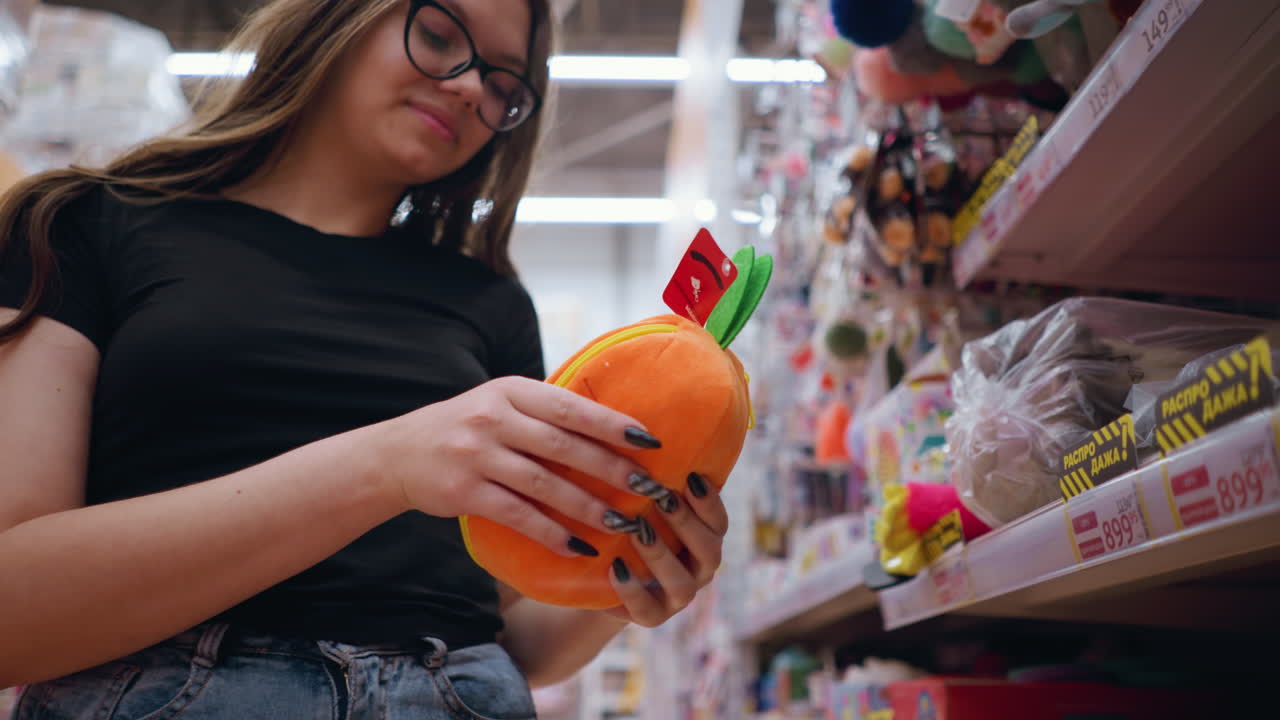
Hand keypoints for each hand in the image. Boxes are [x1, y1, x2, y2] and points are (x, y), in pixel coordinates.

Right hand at [376, 376, 661, 556]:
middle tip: (651, 490)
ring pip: (544, 484)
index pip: (572, 407)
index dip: (613, 425)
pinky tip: (578, 547)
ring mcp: (477, 455)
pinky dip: (551, 533)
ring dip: (588, 506)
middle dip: (613, 469)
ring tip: (623, 523)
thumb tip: (613, 425)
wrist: (398, 453)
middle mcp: (494, 418)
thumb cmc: (466, 427)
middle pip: (565, 446)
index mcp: (512, 390)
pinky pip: (518, 515)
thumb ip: (545, 412)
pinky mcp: (465, 492)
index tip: (652, 442)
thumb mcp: (501, 403)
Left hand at [604, 472, 728, 626]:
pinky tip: (615, 567)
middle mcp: (698, 569)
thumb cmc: (629, 526)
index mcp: (705, 539)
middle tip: (662, 497)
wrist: (602, 576)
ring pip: (682, 584)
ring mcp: (678, 597)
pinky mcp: (652, 617)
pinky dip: (632, 590)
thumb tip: (651, 435)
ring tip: (637, 530)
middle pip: (709, 551)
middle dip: (686, 523)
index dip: (709, 502)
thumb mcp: (644, 503)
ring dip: (661, 554)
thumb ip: (658, 482)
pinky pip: (648, 611)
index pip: (718, 523)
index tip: (692, 477)